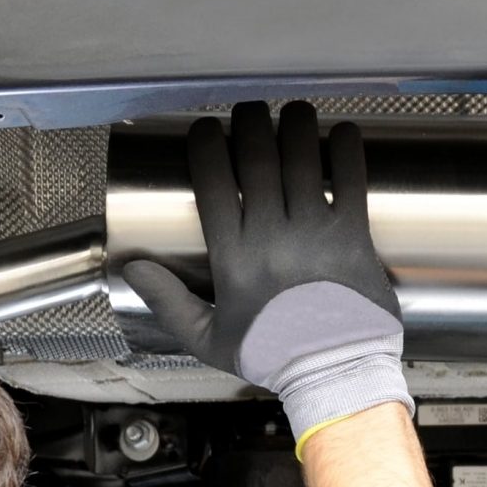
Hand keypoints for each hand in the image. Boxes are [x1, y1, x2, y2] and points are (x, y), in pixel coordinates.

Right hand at [124, 101, 408, 446]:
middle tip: (251, 113)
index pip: (211, 181)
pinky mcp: (355, 236)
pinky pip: (350, 180)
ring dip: (297, 126)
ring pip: (301, 159)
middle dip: (250, 123)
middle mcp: (272, 237)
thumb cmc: (274, 356)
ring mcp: (316, 234)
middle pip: (256, 158)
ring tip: (294, 113)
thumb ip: (169, 302)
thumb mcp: (210, 338)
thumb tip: (131, 269)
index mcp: (234, 257)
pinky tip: (343, 132)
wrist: (335, 374)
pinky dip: (346, 150)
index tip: (206, 130)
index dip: (206, 144)